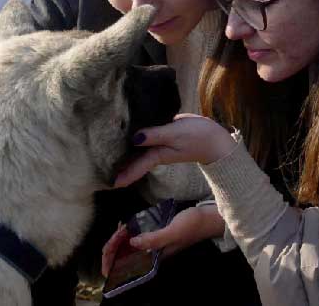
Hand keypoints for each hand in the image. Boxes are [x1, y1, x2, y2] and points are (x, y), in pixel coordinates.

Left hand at [99, 205, 225, 275]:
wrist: (208, 218)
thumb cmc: (192, 226)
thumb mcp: (173, 232)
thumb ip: (154, 239)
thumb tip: (133, 242)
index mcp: (156, 257)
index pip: (129, 265)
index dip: (114, 260)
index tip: (108, 247)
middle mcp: (153, 254)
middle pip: (126, 257)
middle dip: (114, 248)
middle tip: (115, 232)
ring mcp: (154, 244)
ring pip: (130, 247)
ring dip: (121, 241)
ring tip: (118, 230)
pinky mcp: (156, 235)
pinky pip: (137, 238)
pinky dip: (129, 234)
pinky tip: (126, 227)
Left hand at [113, 114, 235, 187]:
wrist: (216, 140)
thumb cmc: (198, 137)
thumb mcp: (176, 134)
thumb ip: (156, 134)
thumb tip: (134, 138)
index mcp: (157, 154)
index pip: (137, 165)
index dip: (124, 174)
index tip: (111, 184)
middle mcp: (156, 152)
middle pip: (134, 160)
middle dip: (120, 165)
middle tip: (101, 168)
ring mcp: (160, 145)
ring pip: (139, 151)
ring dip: (126, 152)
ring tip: (108, 153)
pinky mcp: (164, 136)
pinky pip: (147, 140)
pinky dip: (137, 140)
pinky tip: (130, 135)